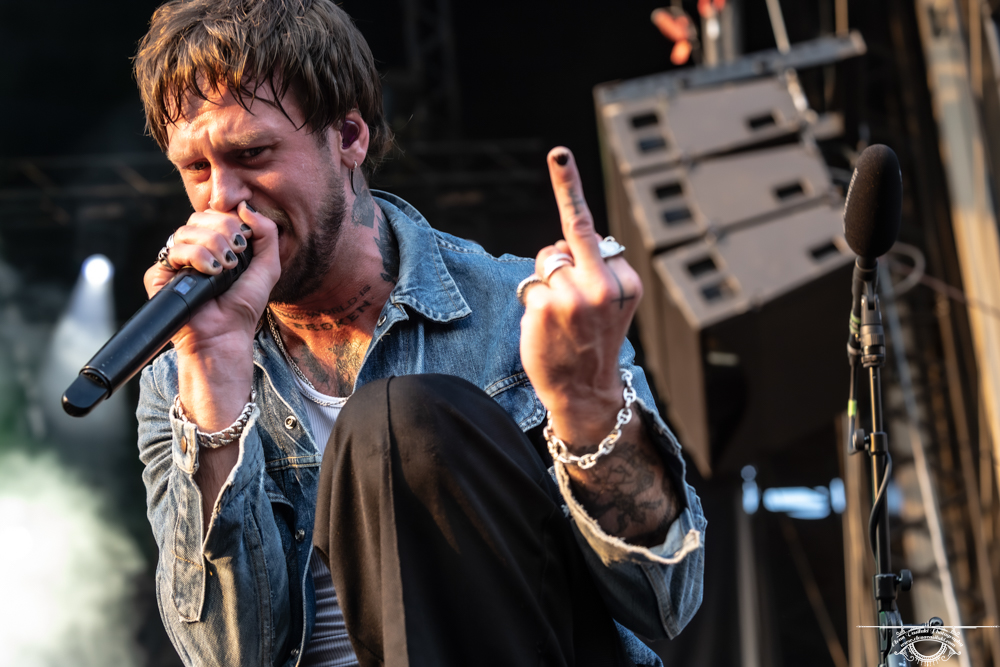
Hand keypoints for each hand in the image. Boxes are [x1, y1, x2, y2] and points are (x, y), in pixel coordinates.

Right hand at [144, 201, 280, 353]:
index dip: (230, 220)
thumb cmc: (244, 305)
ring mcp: (175, 262)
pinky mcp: (159, 275)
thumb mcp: (268, 266)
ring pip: (186, 231)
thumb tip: (245, 206)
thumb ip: (266, 233)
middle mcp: (192, 250)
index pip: (214, 214)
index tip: (245, 242)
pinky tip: (211, 273)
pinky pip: (174, 250)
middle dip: (223, 231)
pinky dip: (196, 257)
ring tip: (225, 268)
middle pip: (199, 218)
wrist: (226, 334)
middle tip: (236, 254)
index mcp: (214, 245)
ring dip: (212, 245)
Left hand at [520, 148, 642, 448]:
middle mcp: (603, 285)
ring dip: (547, 283)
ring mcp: (573, 297)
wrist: (584, 392)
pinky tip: (546, 326)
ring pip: (546, 263)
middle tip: (558, 161)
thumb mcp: (612, 305)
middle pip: (569, 235)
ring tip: (559, 316)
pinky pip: (531, 286)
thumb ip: (597, 270)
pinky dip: (533, 302)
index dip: (570, 205)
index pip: (589, 233)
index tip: (558, 155)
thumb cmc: (593, 343)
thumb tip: (563, 245)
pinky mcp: (544, 307)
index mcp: (625, 281)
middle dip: (563, 205)